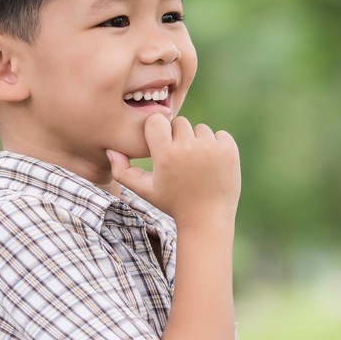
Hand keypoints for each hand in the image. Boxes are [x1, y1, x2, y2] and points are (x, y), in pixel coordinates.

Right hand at [108, 114, 239, 227]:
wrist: (207, 219)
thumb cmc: (173, 204)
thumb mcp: (146, 190)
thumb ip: (123, 172)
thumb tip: (110, 150)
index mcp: (165, 155)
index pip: (156, 120)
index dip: (158, 131)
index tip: (161, 145)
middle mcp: (188, 148)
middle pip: (179, 122)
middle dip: (178, 137)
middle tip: (180, 159)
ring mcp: (211, 149)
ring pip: (200, 129)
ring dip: (198, 142)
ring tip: (196, 165)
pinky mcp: (229, 151)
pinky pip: (220, 135)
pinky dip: (217, 146)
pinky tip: (212, 165)